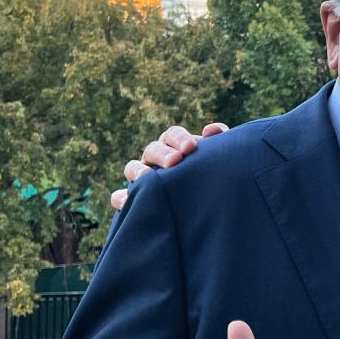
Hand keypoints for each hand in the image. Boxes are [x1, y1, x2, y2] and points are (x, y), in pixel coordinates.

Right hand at [111, 123, 228, 208]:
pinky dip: (121, 198)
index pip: (172, 136)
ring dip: (137, 171)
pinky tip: (123, 202)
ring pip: (133, 168)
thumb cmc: (212, 178)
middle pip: (152, 149)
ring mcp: (144, 179)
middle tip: (175, 161)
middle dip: (162, 154)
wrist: (209, 208)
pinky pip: (121, 197)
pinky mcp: (136, 200)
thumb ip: (218, 144)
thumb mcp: (216, 161)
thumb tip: (212, 130)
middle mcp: (157, 160)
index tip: (191, 147)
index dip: (179, 138)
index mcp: (176, 147)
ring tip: (145, 178)